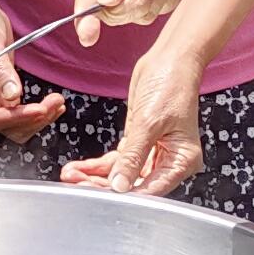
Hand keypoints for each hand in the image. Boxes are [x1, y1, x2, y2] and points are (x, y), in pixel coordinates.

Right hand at [0, 0, 68, 142]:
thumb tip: (13, 96)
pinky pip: (20, 111)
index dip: (17, 117)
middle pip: (4, 126)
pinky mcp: (4, 90)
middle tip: (56, 103)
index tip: (40, 109)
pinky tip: (53, 105)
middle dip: (31, 120)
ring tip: (58, 104)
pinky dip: (37, 113)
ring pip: (14, 124)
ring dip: (37, 120)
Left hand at [61, 44, 205, 194]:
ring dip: (95, 176)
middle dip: (103, 185)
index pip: (151, 190)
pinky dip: (98, 165)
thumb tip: (121, 184)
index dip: (124, 195)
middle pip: (133, 184)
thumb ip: (133, 156)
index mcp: (182, 161)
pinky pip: (117, 160)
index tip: (98, 195)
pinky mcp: (138, 142)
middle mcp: (168, 161)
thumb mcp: (149, 123)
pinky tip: (79, 167)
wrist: (170, 59)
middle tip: (76, 184)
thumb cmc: (172, 85)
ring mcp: (152, 152)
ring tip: (71, 175)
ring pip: (121, 174)